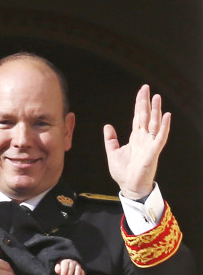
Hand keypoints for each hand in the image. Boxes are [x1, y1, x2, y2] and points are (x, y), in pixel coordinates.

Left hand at [54, 258, 84, 274]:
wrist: (68, 266)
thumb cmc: (62, 268)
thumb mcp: (58, 268)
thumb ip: (58, 269)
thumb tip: (60, 271)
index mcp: (66, 262)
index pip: (65, 266)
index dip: (64, 272)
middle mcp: (73, 263)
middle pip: (71, 268)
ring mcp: (78, 266)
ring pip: (78, 270)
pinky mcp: (81, 270)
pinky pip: (83, 273)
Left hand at [104, 85, 170, 199]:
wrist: (129, 186)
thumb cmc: (124, 172)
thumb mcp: (112, 153)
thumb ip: (110, 140)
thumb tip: (107, 126)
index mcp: (135, 137)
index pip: (138, 116)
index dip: (139, 104)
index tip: (142, 91)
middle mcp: (144, 138)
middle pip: (146, 116)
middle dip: (146, 102)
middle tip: (146, 87)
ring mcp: (150, 144)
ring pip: (154, 123)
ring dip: (156, 110)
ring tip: (157, 97)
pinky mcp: (153, 151)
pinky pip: (160, 137)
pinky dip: (164, 126)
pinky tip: (166, 115)